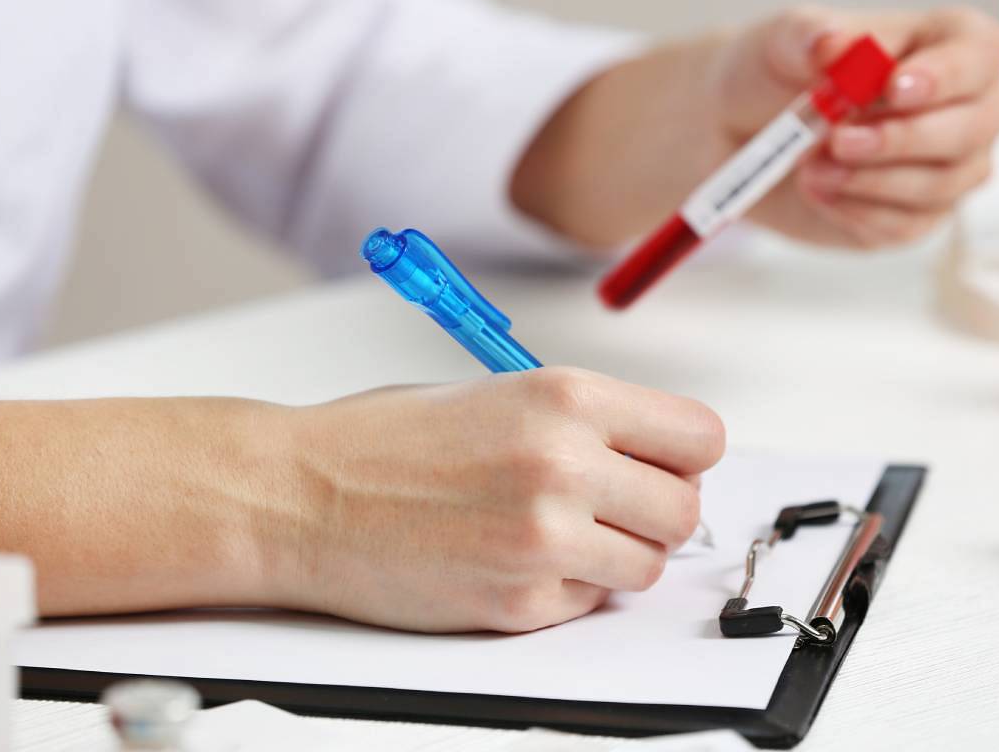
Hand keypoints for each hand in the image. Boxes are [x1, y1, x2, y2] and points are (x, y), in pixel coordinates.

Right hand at [270, 368, 724, 632]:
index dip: (686, 455)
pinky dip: (566, 589)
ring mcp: (542, 540)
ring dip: (617, 556)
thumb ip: (586, 423)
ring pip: (647, 566)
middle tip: (615, 507)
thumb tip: (654, 455)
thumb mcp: (500, 394)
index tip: (667, 464)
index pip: (699, 437)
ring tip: (560, 535)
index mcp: (565, 397)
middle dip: (656, 511)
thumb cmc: (383, 441)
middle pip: (684, 509)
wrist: (299, 495)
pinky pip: (588, 604)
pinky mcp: (517, 604)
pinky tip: (515, 560)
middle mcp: (562, 465)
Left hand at [512, 5, 998, 249]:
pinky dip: (861, 219)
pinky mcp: (891, 215)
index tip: (883, 97)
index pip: (978, 57)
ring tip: (809, 174)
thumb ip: (802, 45)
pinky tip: (817, 199)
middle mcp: (935, 107)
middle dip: (904, 148)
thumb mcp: (761, 49)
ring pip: (941, 190)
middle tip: (827, 152)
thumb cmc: (745, 79)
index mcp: (922, 48)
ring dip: (875, 189)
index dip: (949, 81)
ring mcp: (920, 166)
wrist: (721, 137)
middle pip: (977, 131)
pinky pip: (901, 229)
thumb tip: (841, 46)